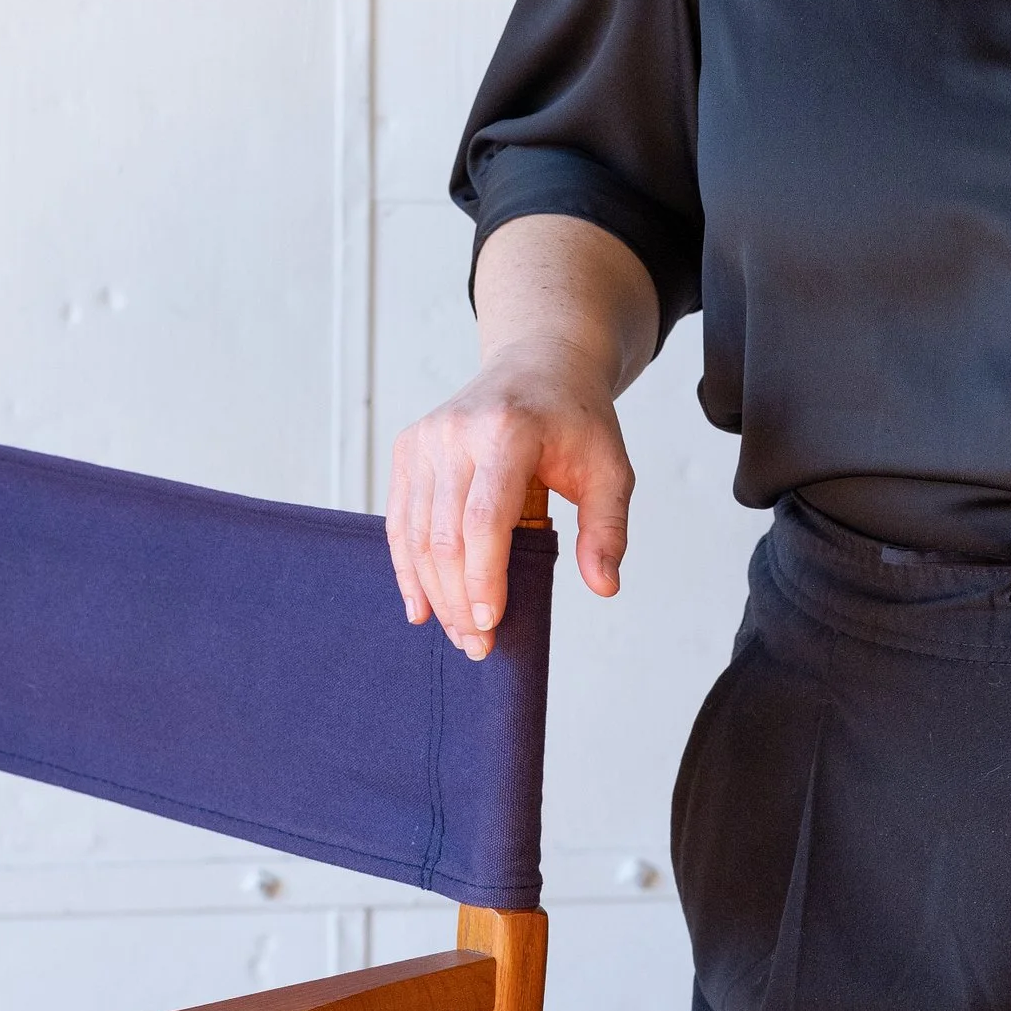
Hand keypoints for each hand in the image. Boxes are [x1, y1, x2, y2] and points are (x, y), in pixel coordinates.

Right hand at [387, 348, 633, 659]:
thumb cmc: (576, 421)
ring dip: (433, 591)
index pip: (484, 519)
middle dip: (458, 598)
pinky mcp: (409, 448)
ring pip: (415, 533)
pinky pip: (400, 518)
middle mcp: (456, 432)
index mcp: (507, 432)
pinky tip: (421, 606)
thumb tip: (603, 586)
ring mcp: (426, 438)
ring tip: (459, 633)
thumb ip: (608, 527)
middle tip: (478, 646)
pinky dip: (407, 566)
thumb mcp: (610, 468)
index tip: (491, 624)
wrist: (539, 364)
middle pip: (444, 534)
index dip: (482, 577)